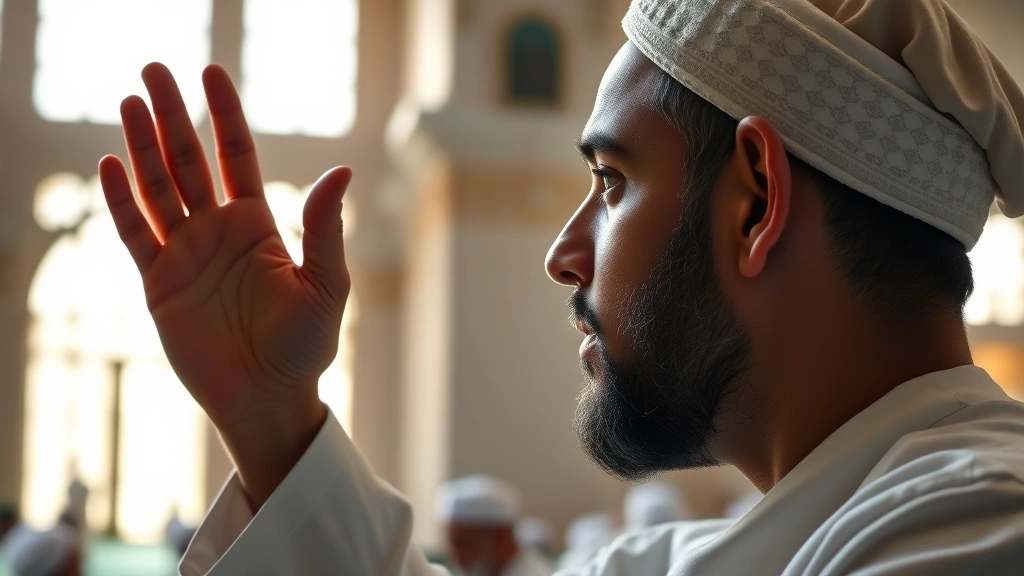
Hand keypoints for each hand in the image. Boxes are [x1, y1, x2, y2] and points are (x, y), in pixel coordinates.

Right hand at [99, 63, 350, 506]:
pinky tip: (109, 165)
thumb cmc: (305, 346)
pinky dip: (120, 201)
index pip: (235, 155)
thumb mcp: (326, 284)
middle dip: (173, 115)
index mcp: (256, 224)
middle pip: (187, 160)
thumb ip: (324, 227)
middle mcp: (217, 231)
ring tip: (130, 102)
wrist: (268, 398)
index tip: (212, 73)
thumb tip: (341, 170)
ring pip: (157, 188)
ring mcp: (184, 254)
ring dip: (142, 146)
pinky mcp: (158, 282)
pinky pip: (134, 233)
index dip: (225, 114)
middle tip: (153, 69)